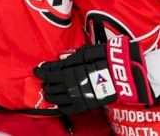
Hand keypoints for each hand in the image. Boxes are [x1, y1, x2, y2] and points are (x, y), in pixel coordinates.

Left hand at [34, 36, 153, 113]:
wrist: (123, 73)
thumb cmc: (107, 57)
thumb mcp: (88, 51)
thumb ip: (73, 56)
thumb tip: (61, 58)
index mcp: (70, 68)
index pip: (51, 70)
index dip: (42, 70)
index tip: (37, 68)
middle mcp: (70, 82)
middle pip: (51, 84)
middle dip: (45, 82)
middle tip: (42, 80)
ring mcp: (76, 94)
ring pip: (57, 97)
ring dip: (50, 94)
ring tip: (47, 92)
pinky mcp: (84, 104)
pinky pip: (68, 108)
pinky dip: (60, 106)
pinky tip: (58, 103)